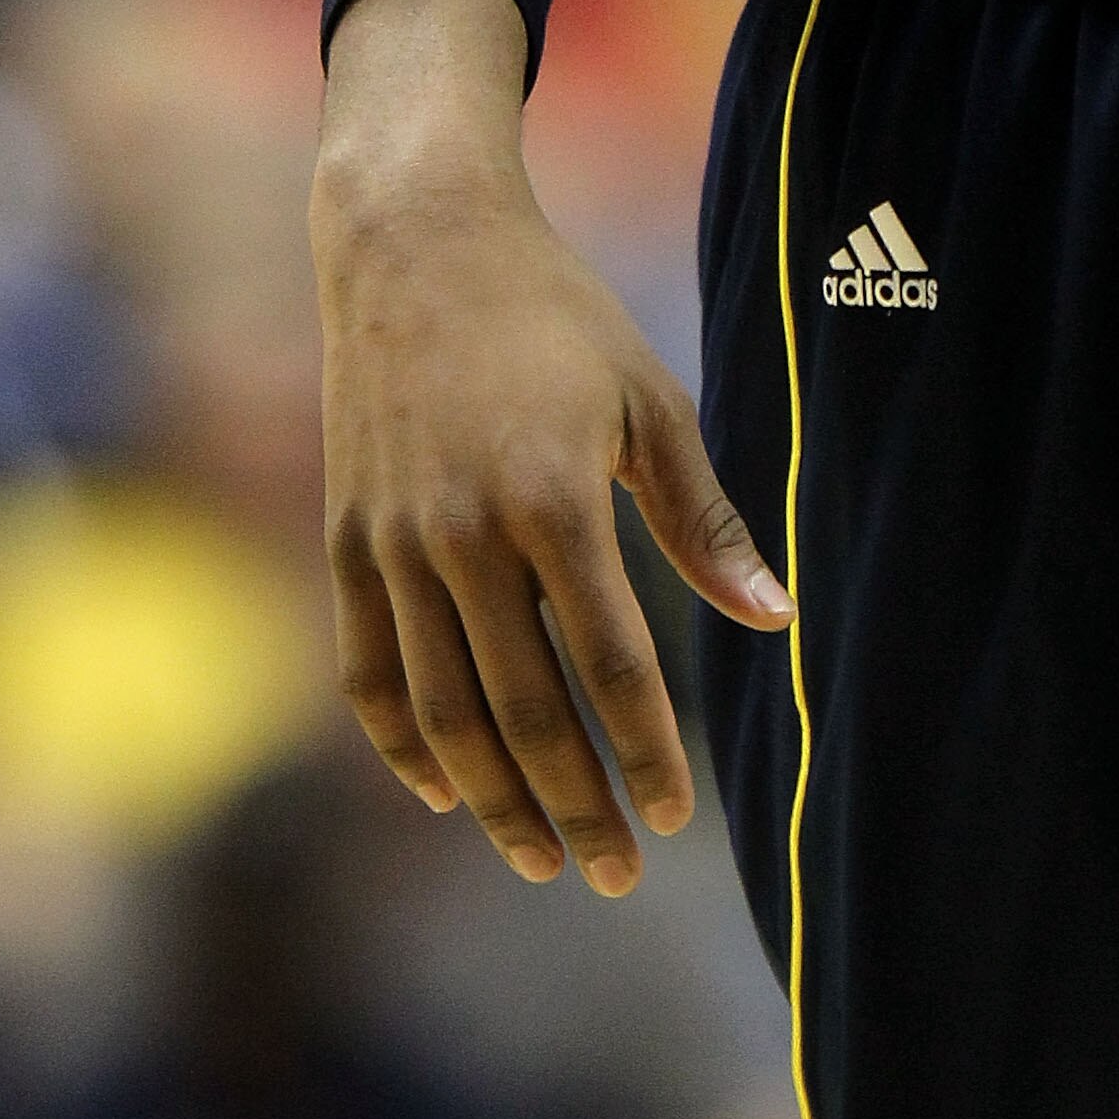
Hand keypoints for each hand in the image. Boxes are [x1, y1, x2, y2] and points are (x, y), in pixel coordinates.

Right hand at [313, 0, 789, 892]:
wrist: (415, 242)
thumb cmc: (555, 315)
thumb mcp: (647, 401)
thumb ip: (702, 518)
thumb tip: (773, 617)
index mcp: (551, 500)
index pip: (609, 663)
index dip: (643, 750)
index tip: (676, 818)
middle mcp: (462, 536)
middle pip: (522, 712)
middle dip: (572, 807)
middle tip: (616, 875)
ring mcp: (392, 543)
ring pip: (442, 711)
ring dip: (495, 799)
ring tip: (542, 860)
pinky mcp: (344, 540)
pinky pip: (368, 672)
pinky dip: (403, 745)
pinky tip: (446, 794)